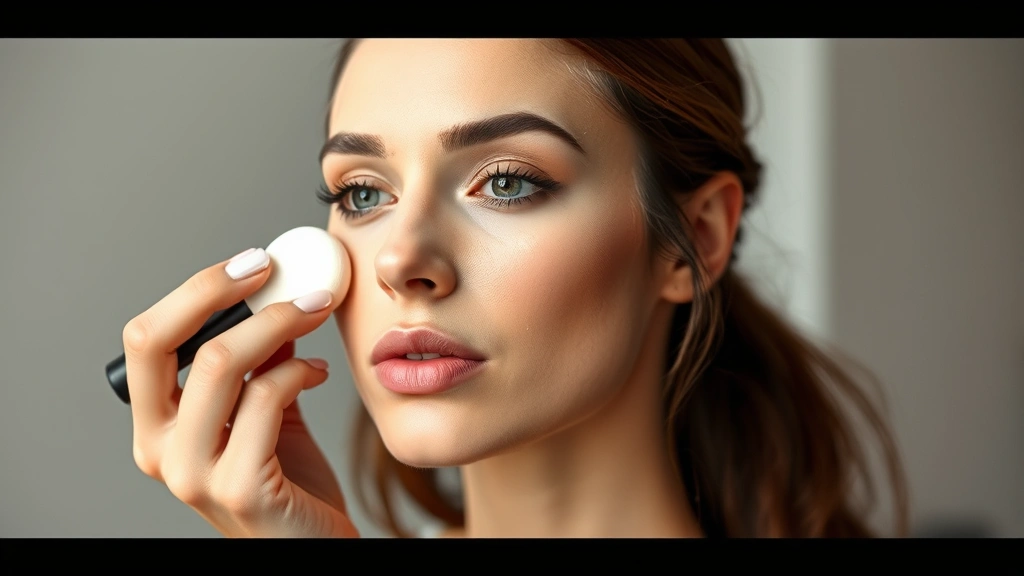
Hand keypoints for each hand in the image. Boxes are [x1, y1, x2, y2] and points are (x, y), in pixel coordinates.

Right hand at [124, 247, 358, 537]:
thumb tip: (275, 292)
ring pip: (220, 363)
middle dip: (216, 290)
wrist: (314, 544)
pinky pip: (265, 401)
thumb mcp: (264, 410)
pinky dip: (299, 371)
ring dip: (277, 321)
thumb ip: (260, 360)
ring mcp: (194, 474)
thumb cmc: (288, 481)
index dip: (196, 290)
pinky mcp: (240, 488)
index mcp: (157, 426)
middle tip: (272, 269)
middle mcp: (160, 450)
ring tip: (315, 311)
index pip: (145, 339)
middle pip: (159, 342)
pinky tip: (319, 372)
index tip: (252, 263)